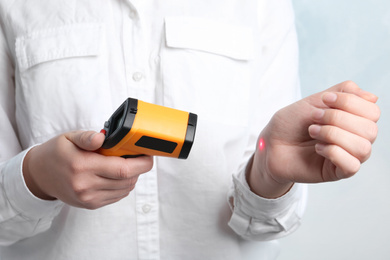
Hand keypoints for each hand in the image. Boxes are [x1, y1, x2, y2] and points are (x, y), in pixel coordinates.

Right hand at [23, 131, 152, 208]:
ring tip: (124, 164)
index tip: (148, 155)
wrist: (39, 175)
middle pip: (127, 180)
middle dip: (139, 168)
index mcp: (82, 166)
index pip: (123, 169)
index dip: (142, 164)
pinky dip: (123, 185)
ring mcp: (88, 198)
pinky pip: (117, 196)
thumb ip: (88, 137)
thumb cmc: (57, 153)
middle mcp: (86, 185)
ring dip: (132, 177)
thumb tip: (102, 137)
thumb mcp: (69, 138)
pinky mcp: (90, 204)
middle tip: (137, 156)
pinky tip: (116, 175)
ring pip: (125, 190)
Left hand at [248, 81, 380, 197]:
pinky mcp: (337, 172)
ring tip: (312, 131)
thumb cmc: (291, 123)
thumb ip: (344, 92)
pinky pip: (352, 165)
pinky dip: (333, 152)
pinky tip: (317, 148)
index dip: (350, 102)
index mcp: (352, 119)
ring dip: (334, 135)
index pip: (372, 111)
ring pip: (363, 147)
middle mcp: (354, 138)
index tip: (325, 99)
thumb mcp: (315, 100)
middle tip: (314, 117)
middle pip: (370, 129)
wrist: (270, 143)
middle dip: (338, 118)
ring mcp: (347, 156)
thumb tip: (373, 97)